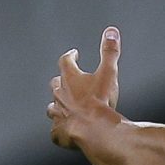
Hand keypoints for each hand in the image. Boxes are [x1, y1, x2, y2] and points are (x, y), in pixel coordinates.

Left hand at [48, 26, 123, 148]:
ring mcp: (58, 114)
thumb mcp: (109, 73)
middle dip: (61, 81)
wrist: (94, 130)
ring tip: (62, 106)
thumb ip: (110, 52)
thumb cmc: (100, 102)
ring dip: (58, 105)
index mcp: (70, 78)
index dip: (70, 56)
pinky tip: (63, 132)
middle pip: (56, 84)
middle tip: (66, 80)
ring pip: (52, 107)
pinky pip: (55, 131)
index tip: (73, 54)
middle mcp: (60, 94)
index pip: (66, 61)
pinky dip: (59, 130)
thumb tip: (111, 32)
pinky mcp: (59, 132)